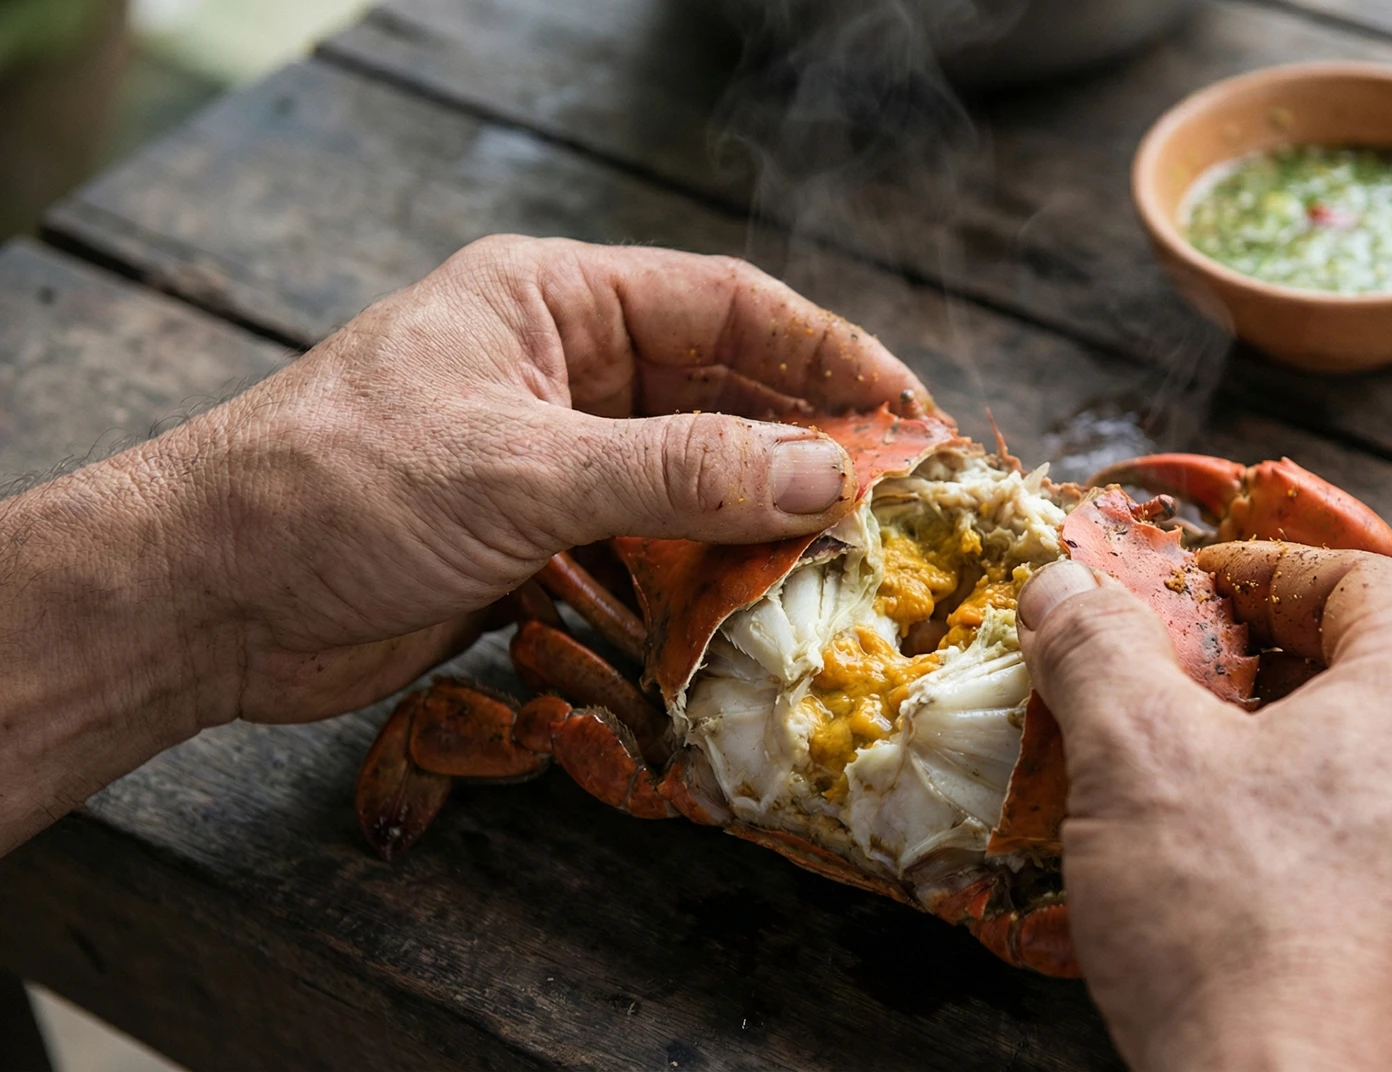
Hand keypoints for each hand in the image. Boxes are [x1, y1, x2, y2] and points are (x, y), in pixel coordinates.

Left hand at [0, 236, 925, 849]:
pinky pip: (645, 547)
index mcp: (553, 300)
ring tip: (843, 562)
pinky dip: (697, 577)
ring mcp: (550, 455)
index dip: (826, 350)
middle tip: (896, 498)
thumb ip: (681, 472)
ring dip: (755, 518)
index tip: (907, 405)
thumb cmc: (340, 487)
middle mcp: (561, 368)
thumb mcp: (524, 467)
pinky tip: (751, 611)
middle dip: (803, 440)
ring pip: (688, 476)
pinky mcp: (535, 537)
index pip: (724, 303)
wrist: (207, 596)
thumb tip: (825, 476)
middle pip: (719, 390)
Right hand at [1016, 544, 1391, 1071]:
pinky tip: (1236, 866)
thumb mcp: (1134, 757)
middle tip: (1174, 676)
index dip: (1261, 569)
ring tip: (1193, 770)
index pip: (1362, 579)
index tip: (1183, 590)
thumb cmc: (1230, 924)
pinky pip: (1391, 847)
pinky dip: (1317, 824)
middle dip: (1267, 658)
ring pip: (1386, 762)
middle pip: (1379, 668)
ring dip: (1290, 744)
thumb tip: (1063, 584)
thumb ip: (1098, 649)